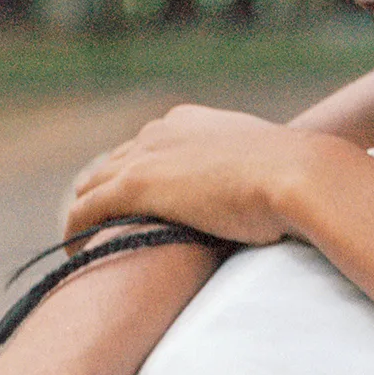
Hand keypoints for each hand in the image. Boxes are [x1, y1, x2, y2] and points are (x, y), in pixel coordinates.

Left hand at [64, 105, 319, 250]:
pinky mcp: (137, 185)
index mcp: (189, 122)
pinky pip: (87, 209)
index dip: (137, 177)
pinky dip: (76, 230)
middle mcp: (160, 131)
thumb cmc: (298, 179)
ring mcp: (146, 155)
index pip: (146, 147)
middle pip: (113, 163)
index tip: (137, 207)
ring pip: (91, 185)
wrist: (298, 174)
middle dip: (104, 194)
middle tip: (103, 230)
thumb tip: (267, 199)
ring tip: (84, 245)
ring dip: (85, 214)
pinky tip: (75, 252)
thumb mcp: (268, 169)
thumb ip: (250, 176)